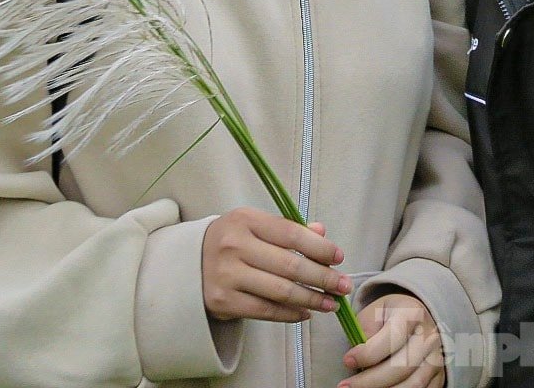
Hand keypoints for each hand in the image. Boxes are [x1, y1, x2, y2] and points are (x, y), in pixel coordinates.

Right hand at [201, 208, 350, 322]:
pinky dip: (290, 314)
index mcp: (245, 220)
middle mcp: (234, 246)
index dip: (320, 248)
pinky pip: (266, 310)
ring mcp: (227, 275)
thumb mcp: (255, 226)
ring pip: (281, 291)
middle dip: (323, 278)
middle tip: (344, 286)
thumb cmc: (232, 241)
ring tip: (331, 303)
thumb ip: (288, 229)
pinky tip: (306, 312)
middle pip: (290, 266)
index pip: (291, 234)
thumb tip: (322, 233)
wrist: (188, 265)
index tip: (339, 258)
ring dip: (312, 299)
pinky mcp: (223, 301)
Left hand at [342, 293, 443, 387]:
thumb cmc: (390, 316)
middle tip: (345, 386)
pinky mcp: (438, 376)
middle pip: (402, 366)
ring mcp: (436, 358)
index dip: (368, 353)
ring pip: (413, 385)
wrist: (417, 318)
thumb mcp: (374, 312)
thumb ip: (365, 330)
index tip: (347, 360)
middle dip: (370, 381)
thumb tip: (357, 357)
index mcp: (412, 314)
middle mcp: (429, 337)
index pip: (393, 338)